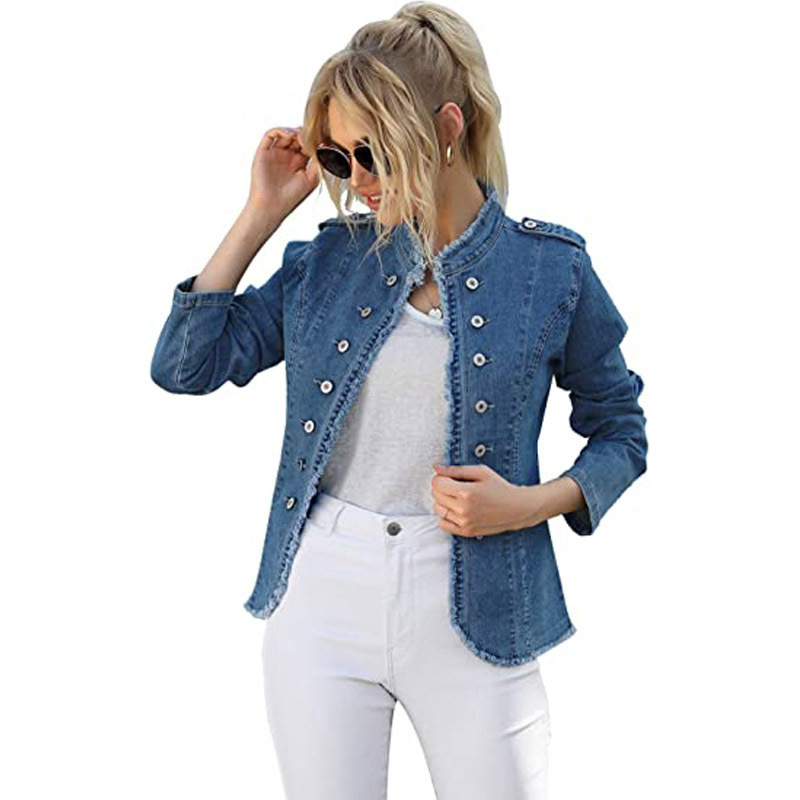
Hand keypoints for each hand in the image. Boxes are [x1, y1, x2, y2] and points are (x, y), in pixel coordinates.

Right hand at [246, 126, 319, 223]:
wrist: (272, 206)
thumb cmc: (292, 197)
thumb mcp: (312, 178)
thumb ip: (319, 161)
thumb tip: (325, 145)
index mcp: (299, 163)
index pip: (307, 144)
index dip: (314, 140)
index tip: (321, 139)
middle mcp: (286, 156)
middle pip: (297, 136)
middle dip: (305, 134)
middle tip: (311, 136)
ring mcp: (275, 153)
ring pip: (285, 133)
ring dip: (294, 131)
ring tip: (301, 137)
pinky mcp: (263, 152)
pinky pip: (270, 134)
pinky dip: (280, 130)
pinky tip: (290, 135)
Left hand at [430, 463, 546, 537]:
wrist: (517, 508)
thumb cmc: (501, 488)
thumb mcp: (481, 472)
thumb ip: (456, 469)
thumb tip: (436, 467)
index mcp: (466, 492)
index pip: (436, 484)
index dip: (440, 477)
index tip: (448, 477)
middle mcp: (463, 509)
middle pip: (435, 496)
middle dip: (441, 488)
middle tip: (454, 485)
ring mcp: (464, 522)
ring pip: (437, 510)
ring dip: (443, 502)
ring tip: (457, 497)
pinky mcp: (466, 532)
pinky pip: (443, 524)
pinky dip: (446, 516)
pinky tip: (457, 510)